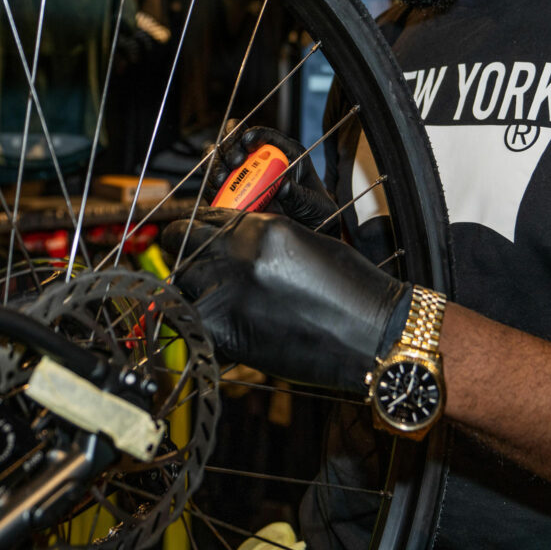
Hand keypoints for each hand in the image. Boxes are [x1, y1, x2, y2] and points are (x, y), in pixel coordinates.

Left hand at [160, 208, 407, 392]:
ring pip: (180, 286)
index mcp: (256, 226)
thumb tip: (221, 243)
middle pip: (179, 246)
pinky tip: (225, 331)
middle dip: (187, 256)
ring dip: (191, 293)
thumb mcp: (297, 242)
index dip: (198, 230)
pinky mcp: (226, 332)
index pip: (200, 218)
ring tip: (216, 305)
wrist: (371, 332)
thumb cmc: (346, 287)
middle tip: (202, 273)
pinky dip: (201, 329)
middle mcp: (236, 254)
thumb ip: (254, 238)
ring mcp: (227, 293)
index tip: (201, 243)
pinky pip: (192, 325)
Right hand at [206, 126, 338, 232]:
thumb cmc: (313, 209)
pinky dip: (211, 186)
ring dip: (216, 165)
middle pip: (233, 141)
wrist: (306, 229)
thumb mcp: (311, 202)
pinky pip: (213, 185)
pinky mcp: (231, 193)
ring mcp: (242, 175)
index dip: (253, 134)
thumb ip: (298, 195)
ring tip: (222, 180)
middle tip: (235, 163)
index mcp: (282, 152)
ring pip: (218, 158)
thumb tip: (284, 187)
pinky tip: (217, 192)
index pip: (263, 135)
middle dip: (229, 147)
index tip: (248, 143)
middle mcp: (258, 159)